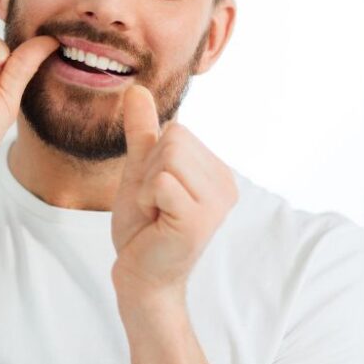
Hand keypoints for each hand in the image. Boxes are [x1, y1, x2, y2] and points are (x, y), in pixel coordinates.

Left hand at [110, 86, 237, 299]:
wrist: (140, 275)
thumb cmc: (143, 227)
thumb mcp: (140, 170)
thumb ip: (143, 131)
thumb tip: (136, 88)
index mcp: (218, 171)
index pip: (177, 130)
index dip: (152, 159)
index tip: (157, 193)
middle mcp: (226, 184)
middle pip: (174, 137)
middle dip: (149, 170)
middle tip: (154, 205)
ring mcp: (216, 203)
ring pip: (167, 156)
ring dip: (146, 185)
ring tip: (156, 213)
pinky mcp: (198, 220)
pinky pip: (160, 181)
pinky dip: (146, 199)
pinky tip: (156, 223)